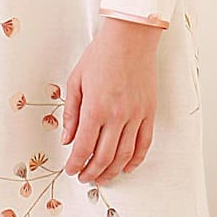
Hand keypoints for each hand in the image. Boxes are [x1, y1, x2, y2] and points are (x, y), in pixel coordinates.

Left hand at [61, 17, 162, 182]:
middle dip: (92, 172)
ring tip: (102, 178)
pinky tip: (126, 167)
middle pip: (104, 157)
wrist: (130, 39)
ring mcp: (136, 115)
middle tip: (84, 177)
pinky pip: (144, 143)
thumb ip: (71, 114)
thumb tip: (67, 139)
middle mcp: (117, 116)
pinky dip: (136, 160)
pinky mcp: (149, 112)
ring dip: (112, 171)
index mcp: (95, 108)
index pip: (83, 148)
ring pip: (125, 155)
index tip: (70, 170)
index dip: (75, 164)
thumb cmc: (101, 55)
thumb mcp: (76, 82)